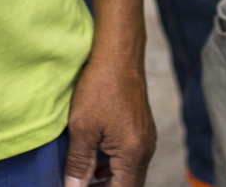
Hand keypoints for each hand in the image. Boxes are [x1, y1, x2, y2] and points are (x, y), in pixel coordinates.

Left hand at [62, 55, 154, 186]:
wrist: (119, 53)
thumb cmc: (101, 87)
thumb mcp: (82, 128)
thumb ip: (79, 164)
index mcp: (133, 153)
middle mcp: (146, 149)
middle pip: (129, 184)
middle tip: (80, 185)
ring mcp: (146, 138)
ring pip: (130, 172)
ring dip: (110, 180)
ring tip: (84, 178)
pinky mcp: (142, 128)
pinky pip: (131, 157)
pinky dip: (114, 165)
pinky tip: (94, 160)